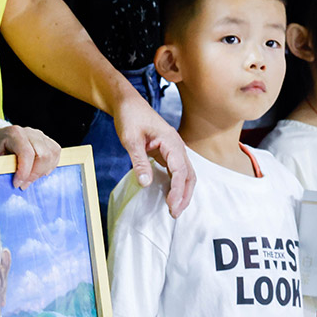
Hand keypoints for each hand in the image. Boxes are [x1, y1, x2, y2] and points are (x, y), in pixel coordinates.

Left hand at [0, 125, 60, 188]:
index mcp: (13, 133)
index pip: (27, 153)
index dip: (25, 172)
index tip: (16, 184)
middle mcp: (29, 132)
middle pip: (43, 155)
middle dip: (34, 174)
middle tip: (22, 185)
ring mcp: (39, 135)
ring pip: (52, 154)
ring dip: (43, 171)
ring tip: (29, 179)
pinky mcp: (45, 141)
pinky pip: (55, 153)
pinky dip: (50, 166)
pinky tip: (38, 172)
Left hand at [112, 94, 194, 217]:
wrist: (128, 103)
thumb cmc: (130, 117)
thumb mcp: (130, 140)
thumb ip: (139, 161)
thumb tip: (146, 183)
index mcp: (171, 141)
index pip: (180, 170)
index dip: (177, 189)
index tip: (172, 205)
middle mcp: (177, 145)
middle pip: (189, 174)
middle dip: (184, 195)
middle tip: (174, 213)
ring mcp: (174, 149)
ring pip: (186, 174)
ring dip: (183, 192)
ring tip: (175, 209)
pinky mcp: (168, 152)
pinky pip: (177, 171)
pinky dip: (177, 185)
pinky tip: (171, 196)